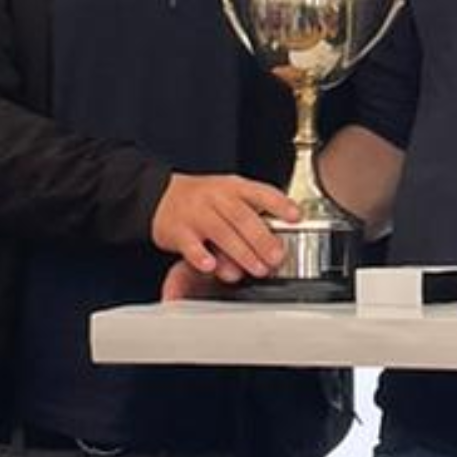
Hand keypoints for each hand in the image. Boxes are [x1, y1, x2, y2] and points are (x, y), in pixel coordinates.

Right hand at [150, 171, 295, 283]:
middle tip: (276, 257)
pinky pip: (190, 245)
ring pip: (221, 232)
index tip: (295, 217)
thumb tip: (278, 243)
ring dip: (241, 252)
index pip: (261, 192)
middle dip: (262, 239)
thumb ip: (253, 216)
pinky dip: (201, 256)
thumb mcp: (230, 196)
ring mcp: (196, 213)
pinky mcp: (178, 231)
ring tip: (257, 269)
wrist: (160, 195)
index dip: (280, 204)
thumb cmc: (203, 200)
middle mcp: (216, 198)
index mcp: (234, 187)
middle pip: (243, 217)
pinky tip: (211, 266)